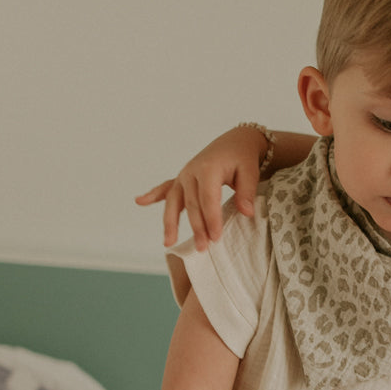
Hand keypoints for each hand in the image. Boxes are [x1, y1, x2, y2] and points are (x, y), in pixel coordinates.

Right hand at [133, 127, 262, 249]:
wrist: (234, 142)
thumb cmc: (243, 158)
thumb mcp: (250, 172)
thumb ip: (247, 192)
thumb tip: (247, 212)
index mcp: (208, 168)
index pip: (208, 199)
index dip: (212, 219)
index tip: (216, 238)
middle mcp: (191, 171)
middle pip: (192, 204)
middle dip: (196, 228)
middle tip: (202, 248)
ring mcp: (184, 175)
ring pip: (174, 201)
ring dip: (170, 222)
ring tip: (168, 242)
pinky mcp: (181, 178)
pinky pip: (165, 188)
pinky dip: (153, 195)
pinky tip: (140, 201)